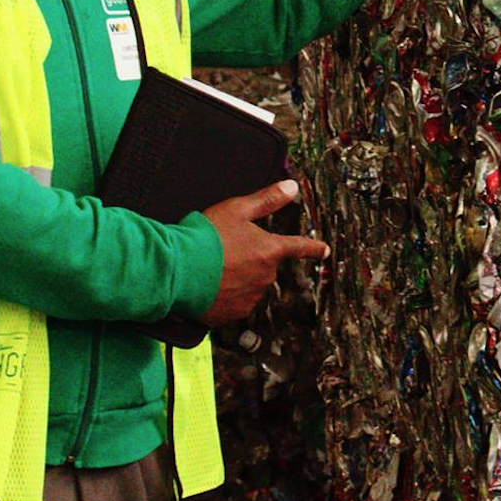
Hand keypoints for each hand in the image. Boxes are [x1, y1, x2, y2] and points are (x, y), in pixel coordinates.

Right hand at [200, 180, 327, 324]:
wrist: (177, 269)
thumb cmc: (205, 237)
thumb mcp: (237, 209)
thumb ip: (267, 199)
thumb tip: (292, 187)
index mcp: (270, 250)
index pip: (299, 247)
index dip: (313, 247)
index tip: (324, 250)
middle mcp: (265, 276)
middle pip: (265, 265)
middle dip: (249, 258)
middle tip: (223, 250)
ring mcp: (250, 297)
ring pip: (250, 284)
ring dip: (237, 277)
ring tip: (212, 268)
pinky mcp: (233, 313)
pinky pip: (235, 303)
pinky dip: (225, 295)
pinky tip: (209, 285)